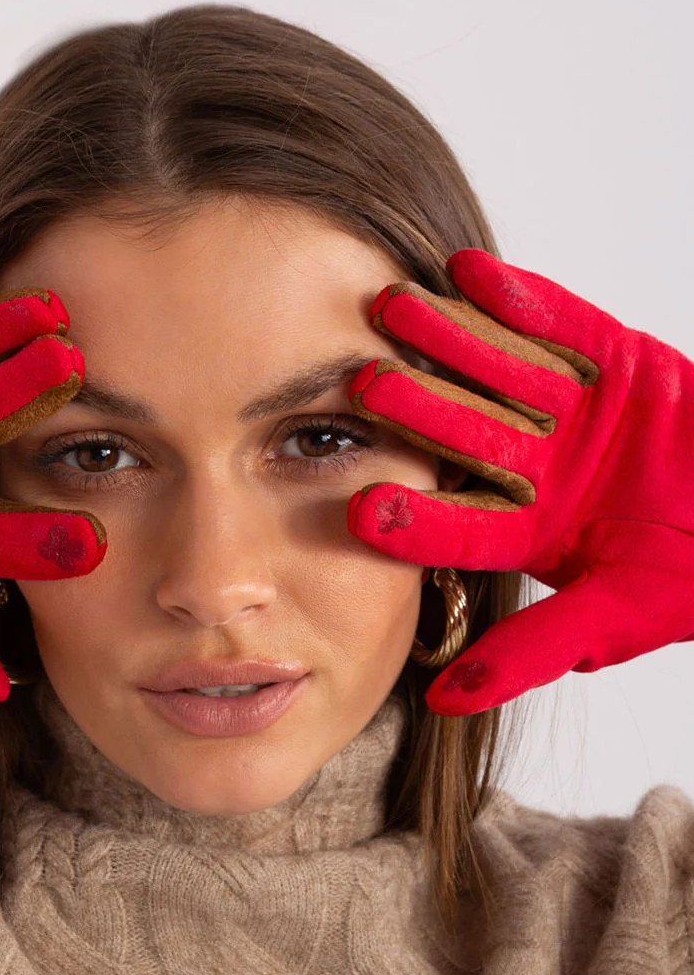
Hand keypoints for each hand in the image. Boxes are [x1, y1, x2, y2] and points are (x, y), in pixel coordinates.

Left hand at [345, 249, 693, 715]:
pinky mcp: (614, 360)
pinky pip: (564, 325)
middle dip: (416, 409)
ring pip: (502, 372)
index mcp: (529, 532)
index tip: (364, 509)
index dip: (417, 518)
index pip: (462, 524)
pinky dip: (523, 300)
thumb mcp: (612, 618)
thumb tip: (445, 700)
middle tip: (359, 388)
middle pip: (467, 435)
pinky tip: (469, 273)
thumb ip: (531, 652)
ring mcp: (573, 414)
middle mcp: (538, 470)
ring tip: (393, 308)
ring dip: (450, 339)